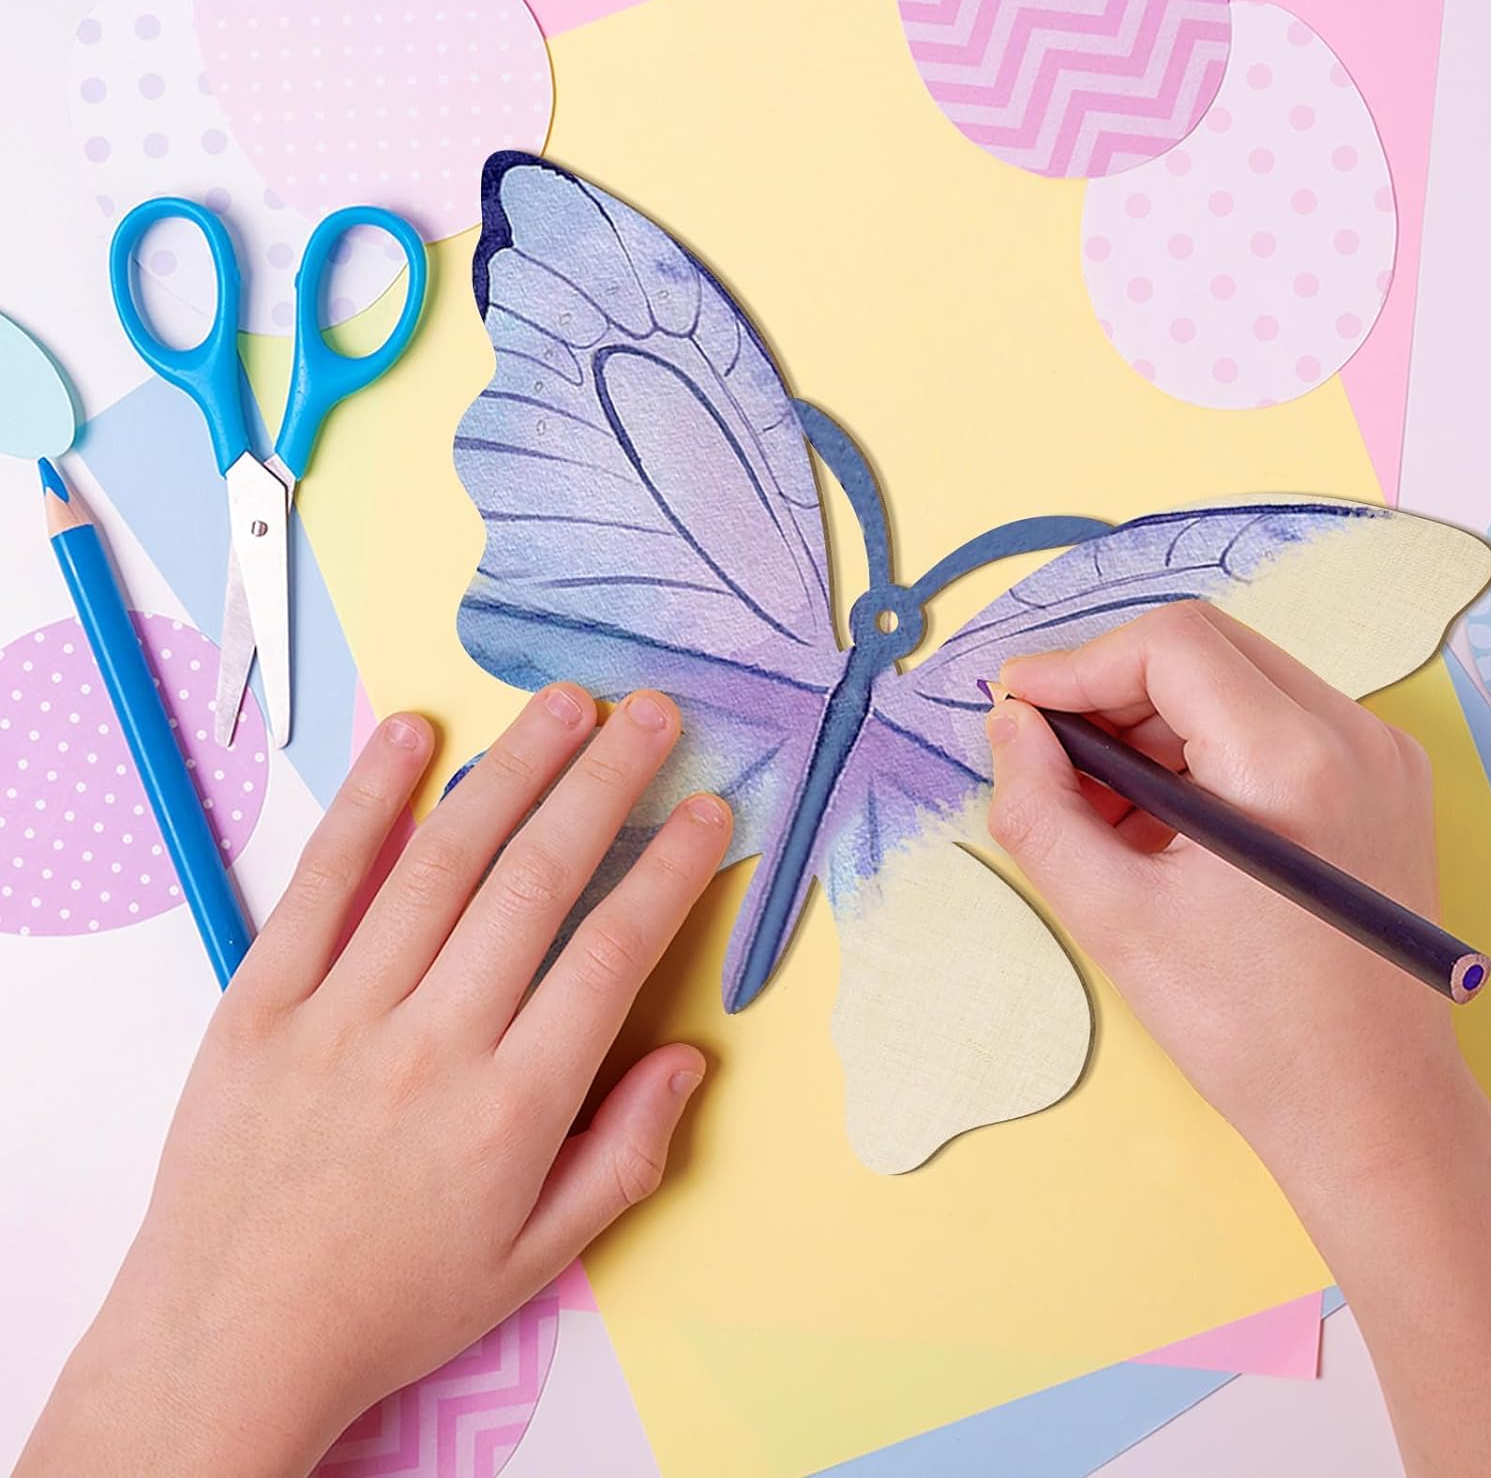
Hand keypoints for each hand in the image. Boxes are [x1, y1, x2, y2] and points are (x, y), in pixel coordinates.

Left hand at [18, 685, 730, 1477]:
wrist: (229, 1339)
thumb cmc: (394, 1301)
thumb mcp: (536, 1258)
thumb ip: (625, 1155)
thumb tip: (687, 1057)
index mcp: (511, 1108)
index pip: (612, 953)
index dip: (671, 868)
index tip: (708, 810)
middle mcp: (433, 1043)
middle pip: (537, 881)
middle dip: (607, 783)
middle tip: (652, 714)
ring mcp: (339, 1013)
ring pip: (442, 862)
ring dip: (512, 768)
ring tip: (566, 705)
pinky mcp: (261, 999)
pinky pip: (322, 880)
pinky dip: (368, 799)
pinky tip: (412, 733)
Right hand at [985, 601, 1490, 1477]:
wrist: (1370, 1110)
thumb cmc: (1247, 1029)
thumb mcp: (1114, 918)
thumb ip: (1040, 808)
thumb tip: (1011, 725)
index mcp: (1292, 761)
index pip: (1169, 644)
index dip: (1076, 665)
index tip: (1016, 710)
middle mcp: (1353, 736)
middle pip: (1203, 650)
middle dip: (1109, 690)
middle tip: (1047, 756)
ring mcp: (1378, 758)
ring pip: (1234, 682)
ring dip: (1150, 723)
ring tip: (1095, 804)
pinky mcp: (1379, 786)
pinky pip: (1270, 725)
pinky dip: (1198, 750)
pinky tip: (1154, 819)